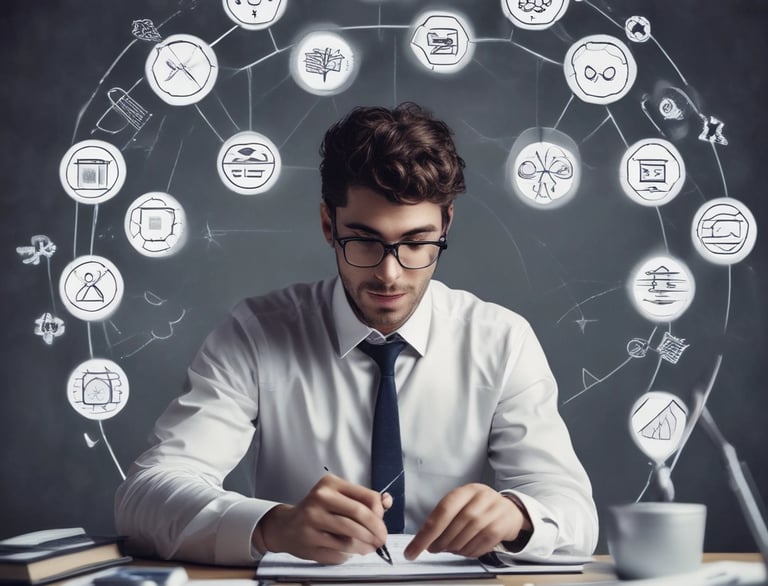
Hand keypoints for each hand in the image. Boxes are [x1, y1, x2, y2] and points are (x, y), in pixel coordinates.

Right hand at [254, 474, 389, 563]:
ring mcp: (312, 519)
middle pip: (359, 514)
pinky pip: (339, 548)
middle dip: (376, 529)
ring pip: (350, 534)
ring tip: (372, 547)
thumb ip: (363, 499)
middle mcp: (320, 498)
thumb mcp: (338, 498)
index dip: (380, 513)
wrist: (286, 526)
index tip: (382, 522)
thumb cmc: (317, 511)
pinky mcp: (309, 539)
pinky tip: (356, 551)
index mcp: (331, 484)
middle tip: (382, 539)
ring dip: (366, 543)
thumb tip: (387, 501)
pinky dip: (352, 552)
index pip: (366, 496)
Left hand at [404, 483, 531, 559]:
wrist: (509, 510)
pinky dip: (469, 552)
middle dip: (440, 541)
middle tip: (433, 548)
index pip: (442, 511)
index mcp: (465, 491)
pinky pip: (481, 545)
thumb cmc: (478, 508)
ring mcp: (493, 512)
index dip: (426, 533)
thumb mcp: (461, 504)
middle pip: (455, 525)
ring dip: (454, 548)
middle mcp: (480, 498)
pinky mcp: (502, 527)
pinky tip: (464, 550)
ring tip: (449, 548)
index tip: (413, 549)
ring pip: (467, 536)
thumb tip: (424, 539)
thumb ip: (444, 517)